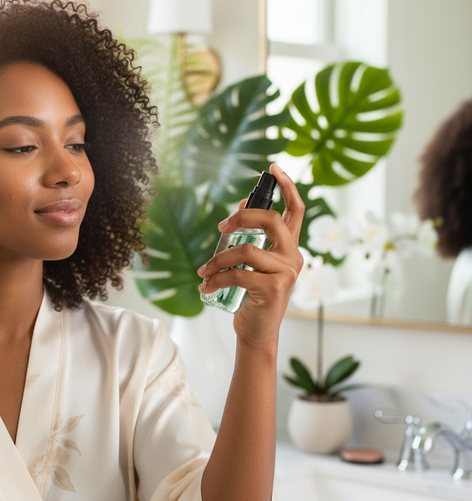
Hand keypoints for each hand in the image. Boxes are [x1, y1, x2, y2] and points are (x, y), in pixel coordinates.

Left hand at [197, 164, 304, 352]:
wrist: (257, 332)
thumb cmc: (253, 296)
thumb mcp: (254, 264)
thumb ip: (253, 237)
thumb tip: (242, 202)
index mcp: (290, 248)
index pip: (296, 210)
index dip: (287, 186)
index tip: (272, 167)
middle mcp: (294, 257)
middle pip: (271, 220)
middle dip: (242, 216)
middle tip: (221, 227)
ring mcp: (286, 273)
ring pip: (246, 250)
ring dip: (218, 260)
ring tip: (203, 272)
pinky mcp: (273, 288)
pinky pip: (238, 274)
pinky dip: (216, 279)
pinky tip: (205, 286)